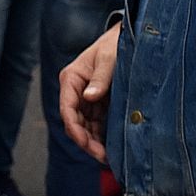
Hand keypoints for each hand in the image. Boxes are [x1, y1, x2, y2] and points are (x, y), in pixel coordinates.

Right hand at [58, 24, 120, 164]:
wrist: (129, 37)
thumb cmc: (115, 44)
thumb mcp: (109, 58)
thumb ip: (100, 77)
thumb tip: (90, 97)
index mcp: (71, 79)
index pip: (67, 109)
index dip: (74, 129)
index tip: (86, 143)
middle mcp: (76, 91)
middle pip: (75, 123)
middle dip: (86, 142)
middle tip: (103, 157)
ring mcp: (87, 99)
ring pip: (86, 127)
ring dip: (94, 143)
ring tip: (109, 158)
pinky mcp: (99, 104)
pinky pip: (97, 125)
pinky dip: (102, 137)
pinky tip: (112, 149)